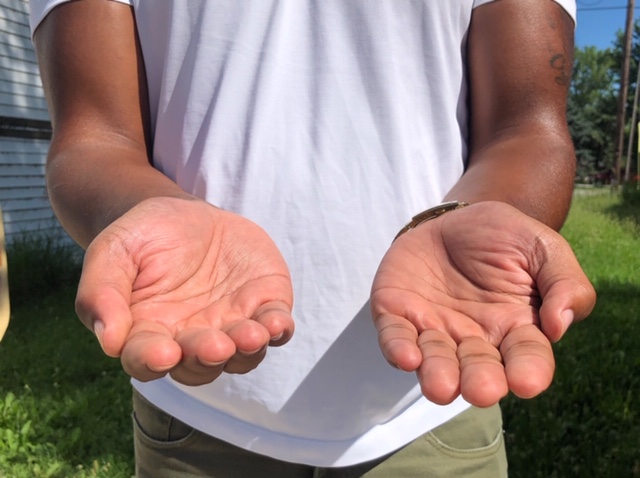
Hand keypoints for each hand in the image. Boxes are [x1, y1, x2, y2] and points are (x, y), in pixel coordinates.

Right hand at [76, 197, 293, 384]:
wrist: (185, 213)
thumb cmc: (144, 237)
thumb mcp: (113, 251)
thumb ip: (101, 293)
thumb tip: (108, 341)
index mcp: (149, 332)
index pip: (147, 360)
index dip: (153, 361)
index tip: (163, 353)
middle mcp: (191, 338)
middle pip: (200, 365)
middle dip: (208, 357)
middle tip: (215, 345)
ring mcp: (230, 324)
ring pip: (242, 355)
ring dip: (248, 350)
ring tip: (250, 335)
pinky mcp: (263, 305)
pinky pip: (274, 326)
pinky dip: (278, 329)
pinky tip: (279, 322)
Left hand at [370, 201, 594, 407]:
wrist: (455, 218)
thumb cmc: (506, 238)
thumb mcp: (544, 248)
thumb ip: (564, 283)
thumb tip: (560, 326)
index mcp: (517, 329)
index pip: (527, 358)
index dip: (529, 372)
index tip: (527, 383)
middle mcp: (475, 339)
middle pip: (479, 370)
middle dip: (480, 382)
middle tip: (481, 390)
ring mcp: (434, 329)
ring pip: (435, 362)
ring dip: (438, 375)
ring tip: (441, 387)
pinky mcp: (397, 314)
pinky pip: (395, 336)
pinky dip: (398, 348)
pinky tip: (407, 355)